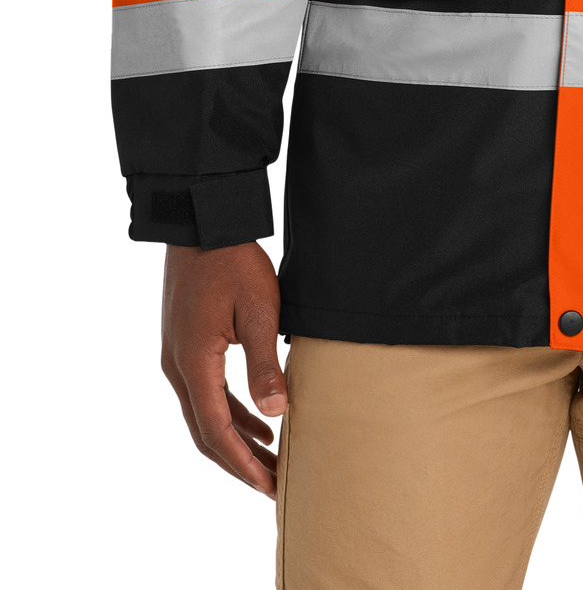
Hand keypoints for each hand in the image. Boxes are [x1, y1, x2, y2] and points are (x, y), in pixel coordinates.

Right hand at [161, 241, 287, 496]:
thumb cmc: (233, 262)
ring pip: (205, 414)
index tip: (270, 487)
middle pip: (206, 433)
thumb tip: (276, 413)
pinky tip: (257, 417)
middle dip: (240, 462)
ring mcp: (178, 357)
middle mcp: (178, 368)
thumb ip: (264, 364)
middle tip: (273, 486)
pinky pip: (205, 392)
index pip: (217, 432)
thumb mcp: (259, 311)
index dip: (244, 464)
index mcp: (194, 365)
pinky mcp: (185, 345)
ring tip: (271, 459)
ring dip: (236, 439)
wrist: (201, 222)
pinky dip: (230, 412)